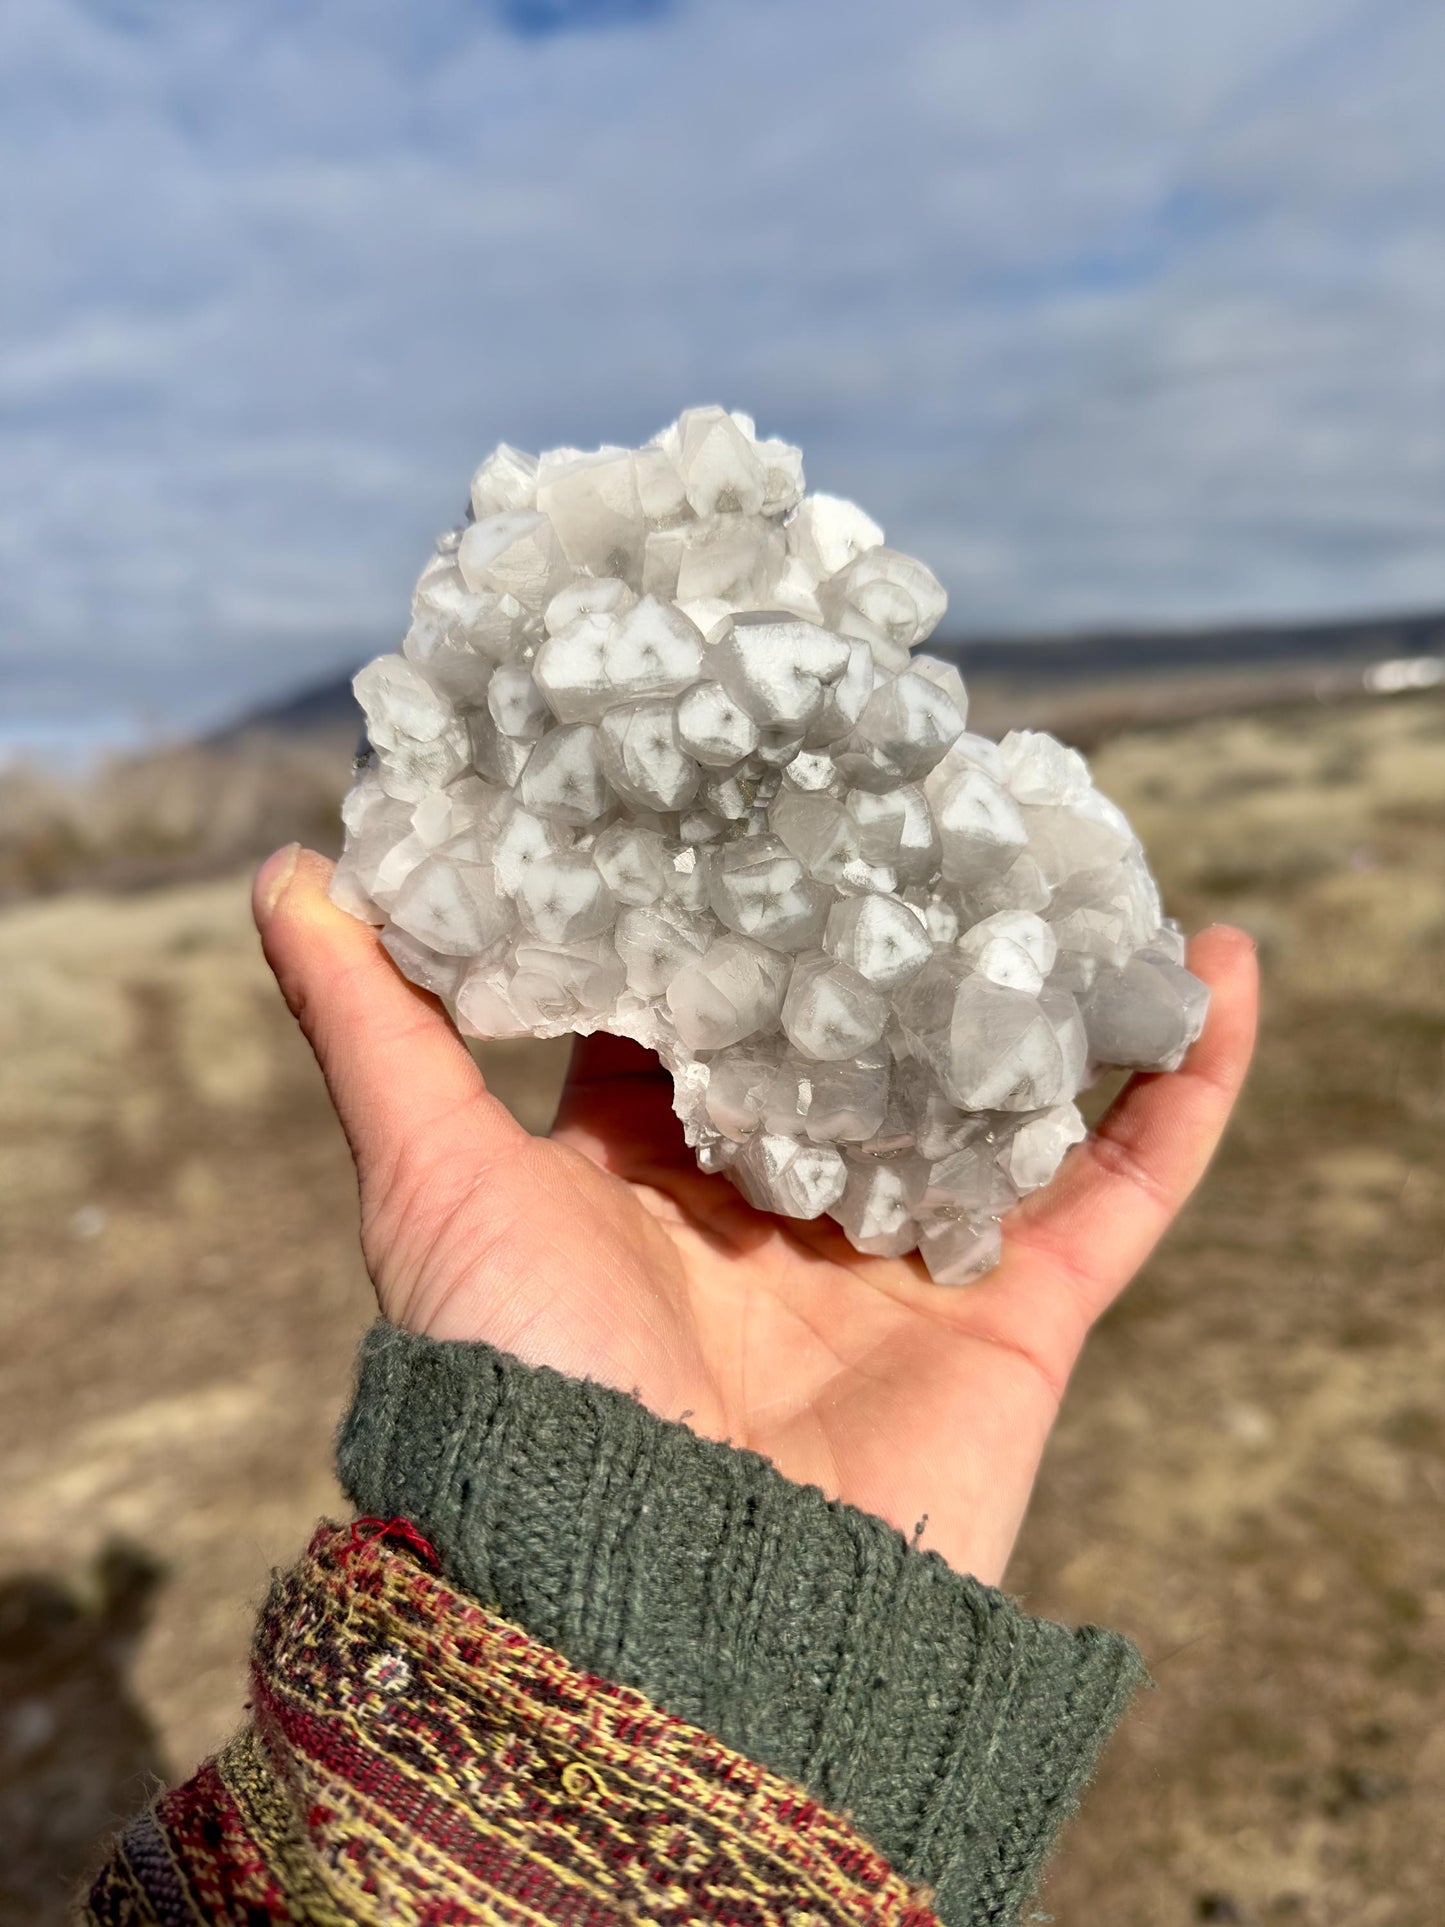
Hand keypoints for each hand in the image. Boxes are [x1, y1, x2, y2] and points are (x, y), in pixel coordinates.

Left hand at [254, 844, 1256, 1586]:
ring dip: (1058, 987)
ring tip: (1101, 860)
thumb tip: (287, 864)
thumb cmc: (520, 1387)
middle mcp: (775, 1204)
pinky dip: (1185, 1089)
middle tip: (949, 785)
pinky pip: (1122, 1186)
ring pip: (1002, 1095)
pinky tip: (1224, 970)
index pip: (703, 999)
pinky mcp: (1014, 1319)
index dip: (731, 894)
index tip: (762, 771)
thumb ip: (373, 1024)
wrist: (650, 1613)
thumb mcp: (429, 1175)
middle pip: (863, 1035)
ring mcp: (901, 1258)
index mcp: (646, 1164)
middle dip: (905, 926)